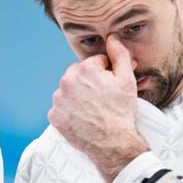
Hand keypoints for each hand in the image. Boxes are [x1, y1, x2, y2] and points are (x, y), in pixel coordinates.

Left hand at [49, 35, 149, 181]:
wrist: (112, 143)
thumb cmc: (121, 111)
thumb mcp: (127, 79)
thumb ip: (119, 54)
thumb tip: (112, 38)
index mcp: (84, 69)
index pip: (95, 63)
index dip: (107, 73)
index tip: (112, 86)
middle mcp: (67, 81)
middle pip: (80, 74)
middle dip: (90, 82)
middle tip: (103, 98)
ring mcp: (58, 100)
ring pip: (69, 90)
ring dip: (79, 95)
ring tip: (93, 109)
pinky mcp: (55, 116)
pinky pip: (62, 107)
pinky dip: (70, 110)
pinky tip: (83, 117)